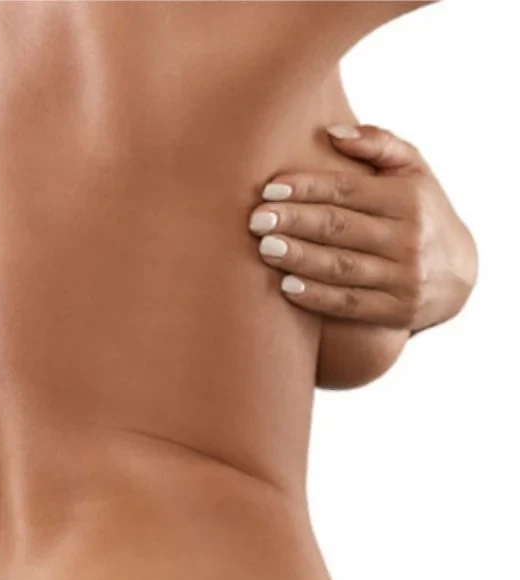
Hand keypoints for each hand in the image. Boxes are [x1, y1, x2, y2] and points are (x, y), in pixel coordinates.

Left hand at [248, 123, 477, 333]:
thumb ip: (379, 144)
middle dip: (295, 222)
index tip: (270, 189)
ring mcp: (403, 277)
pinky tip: (287, 287)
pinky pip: (349, 304)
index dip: (307, 188)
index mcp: (408, 198)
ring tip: (265, 248)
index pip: (347, 190)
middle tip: (257, 220)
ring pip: (341, 267)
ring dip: (299, 258)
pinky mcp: (396, 311)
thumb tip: (333, 132)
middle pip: (339, 227)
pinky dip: (317, 296)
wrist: (457, 274)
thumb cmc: (422, 212)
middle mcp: (408, 237)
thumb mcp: (414, 171)